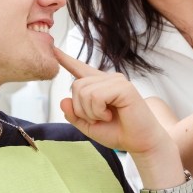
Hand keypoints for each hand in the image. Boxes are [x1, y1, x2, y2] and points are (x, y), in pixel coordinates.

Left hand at [54, 47, 185, 188]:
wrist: (140, 142)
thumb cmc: (118, 132)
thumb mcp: (89, 126)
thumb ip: (74, 115)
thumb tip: (64, 100)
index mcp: (99, 86)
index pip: (80, 69)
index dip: (65, 59)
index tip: (53, 49)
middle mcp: (107, 79)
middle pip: (76, 86)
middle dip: (81, 109)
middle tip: (99, 118)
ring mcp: (116, 80)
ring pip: (84, 91)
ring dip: (91, 112)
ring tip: (106, 117)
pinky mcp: (123, 87)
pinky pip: (96, 96)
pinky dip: (98, 111)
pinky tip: (111, 114)